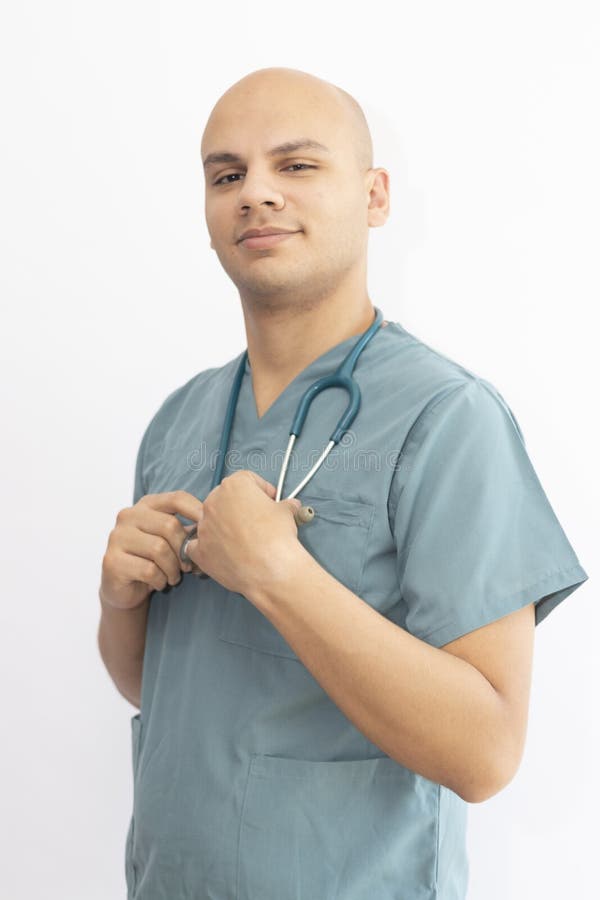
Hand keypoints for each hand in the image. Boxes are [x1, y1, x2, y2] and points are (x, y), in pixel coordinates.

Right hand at [100, 490, 204, 609]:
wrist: (124, 589)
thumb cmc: (153, 561)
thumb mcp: (172, 542)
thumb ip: (187, 531)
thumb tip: (213, 526)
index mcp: (145, 505)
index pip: (176, 498)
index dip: (197, 511)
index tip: (210, 528)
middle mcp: (128, 516)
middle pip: (169, 525)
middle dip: (184, 550)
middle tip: (187, 567)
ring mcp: (117, 537)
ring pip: (159, 549)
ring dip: (173, 569)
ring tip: (173, 577)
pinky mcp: (112, 560)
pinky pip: (149, 570)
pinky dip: (160, 580)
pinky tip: (158, 583)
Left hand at [183, 470, 301, 596]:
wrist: (270, 568)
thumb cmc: (277, 535)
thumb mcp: (287, 512)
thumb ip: (284, 505)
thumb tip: (290, 506)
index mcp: (234, 485)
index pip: (246, 480)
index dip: (261, 490)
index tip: (270, 501)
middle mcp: (213, 502)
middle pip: (224, 498)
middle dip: (239, 507)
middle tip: (256, 521)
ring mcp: (203, 526)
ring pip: (210, 521)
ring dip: (223, 527)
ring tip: (243, 541)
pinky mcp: (199, 550)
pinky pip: (197, 546)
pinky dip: (208, 548)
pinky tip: (224, 554)